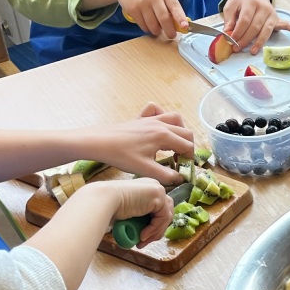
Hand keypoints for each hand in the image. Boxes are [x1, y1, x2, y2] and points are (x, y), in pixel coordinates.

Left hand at [79, 103, 193, 182]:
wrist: (99, 142)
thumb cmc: (121, 155)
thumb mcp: (145, 169)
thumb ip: (165, 175)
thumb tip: (180, 179)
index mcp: (164, 136)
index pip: (187, 146)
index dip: (189, 159)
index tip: (184, 169)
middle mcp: (160, 124)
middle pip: (185, 132)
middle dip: (188, 147)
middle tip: (181, 161)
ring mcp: (150, 119)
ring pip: (175, 118)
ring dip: (180, 130)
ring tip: (175, 144)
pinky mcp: (140, 118)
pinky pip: (156, 110)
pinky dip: (162, 115)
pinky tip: (159, 127)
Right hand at [92, 177, 174, 245]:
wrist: (104, 200)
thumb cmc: (109, 207)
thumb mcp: (129, 212)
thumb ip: (139, 217)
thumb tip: (145, 232)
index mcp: (147, 188)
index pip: (159, 209)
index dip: (154, 225)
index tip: (143, 238)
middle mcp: (154, 186)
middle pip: (165, 212)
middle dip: (157, 230)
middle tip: (143, 242)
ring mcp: (158, 190)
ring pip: (165, 217)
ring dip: (155, 232)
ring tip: (142, 241)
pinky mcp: (158, 196)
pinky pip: (162, 218)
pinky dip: (154, 230)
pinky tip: (142, 236)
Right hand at [111, 0, 186, 39]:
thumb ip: (169, 3)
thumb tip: (178, 23)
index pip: (175, 6)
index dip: (180, 18)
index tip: (185, 26)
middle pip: (164, 19)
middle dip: (169, 31)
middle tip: (171, 35)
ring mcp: (142, 3)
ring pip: (153, 25)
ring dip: (157, 31)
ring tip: (158, 30)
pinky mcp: (133, 9)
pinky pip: (143, 25)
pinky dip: (147, 28)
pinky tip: (148, 24)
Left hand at [222, 0, 289, 53]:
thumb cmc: (241, 0)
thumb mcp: (231, 6)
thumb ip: (229, 20)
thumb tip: (228, 34)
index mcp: (250, 2)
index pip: (245, 20)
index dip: (238, 32)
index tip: (231, 41)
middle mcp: (263, 7)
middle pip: (255, 27)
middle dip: (246, 39)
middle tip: (237, 48)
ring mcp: (271, 13)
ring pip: (266, 30)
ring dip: (260, 42)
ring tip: (253, 51)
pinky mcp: (276, 18)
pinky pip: (286, 23)